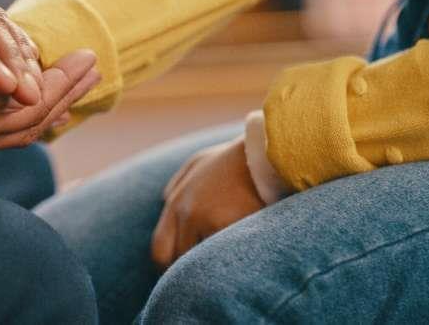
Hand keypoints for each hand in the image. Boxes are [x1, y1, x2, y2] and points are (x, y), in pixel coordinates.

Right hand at [0, 41, 98, 153]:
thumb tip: (23, 99)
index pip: (30, 107)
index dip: (63, 82)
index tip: (91, 58)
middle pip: (28, 121)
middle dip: (64, 94)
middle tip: (93, 68)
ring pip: (9, 127)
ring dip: (44, 105)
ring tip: (67, 88)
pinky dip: (12, 113)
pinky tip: (14, 102)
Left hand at [151, 137, 264, 268]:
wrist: (268, 151)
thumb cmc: (236, 158)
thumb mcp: (200, 163)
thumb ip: (178, 184)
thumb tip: (165, 201)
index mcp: (177, 202)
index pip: (160, 250)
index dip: (169, 267)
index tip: (182, 273)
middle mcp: (187, 212)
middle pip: (176, 261)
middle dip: (187, 272)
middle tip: (204, 276)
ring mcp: (208, 220)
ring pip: (202, 260)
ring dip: (212, 265)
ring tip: (227, 263)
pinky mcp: (232, 225)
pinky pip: (226, 255)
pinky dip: (233, 259)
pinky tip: (245, 255)